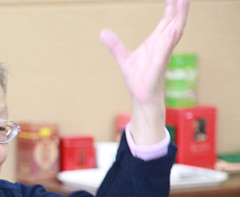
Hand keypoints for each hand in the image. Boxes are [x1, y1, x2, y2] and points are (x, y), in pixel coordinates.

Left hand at [101, 0, 190, 144]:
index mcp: (156, 41)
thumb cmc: (137, 78)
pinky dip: (171, 36)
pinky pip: (168, 47)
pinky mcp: (160, 63)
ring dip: (181, 16)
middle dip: (181, 7)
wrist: (141, 96)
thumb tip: (102, 32)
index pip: (166, 20)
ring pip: (176, 30)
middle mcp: (163, 44)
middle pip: (175, 21)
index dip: (170, 7)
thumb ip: (115, 45)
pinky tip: (175, 27)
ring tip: (184, 1)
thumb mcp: (123, 58)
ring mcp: (163, 52)